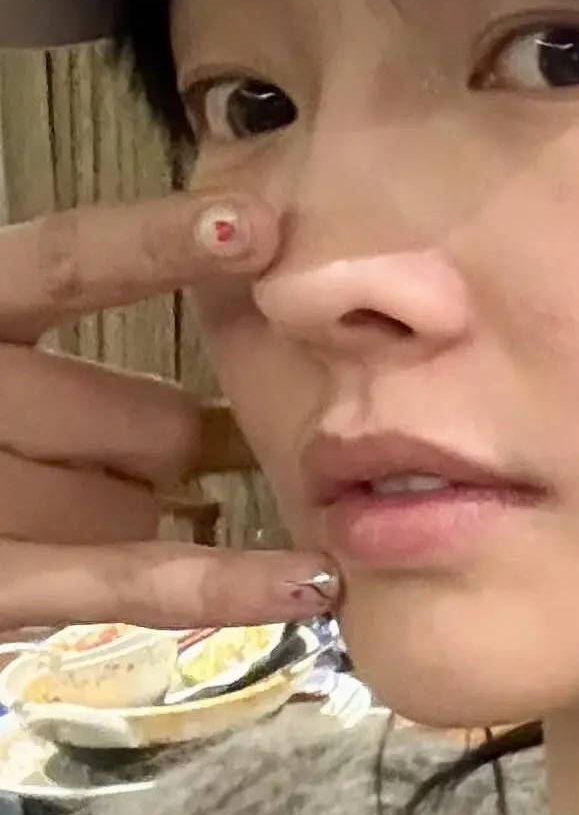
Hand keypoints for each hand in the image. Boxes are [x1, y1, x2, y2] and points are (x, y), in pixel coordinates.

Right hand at [0, 192, 335, 634]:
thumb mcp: (1, 356)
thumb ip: (82, 338)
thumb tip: (248, 318)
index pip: (62, 260)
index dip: (155, 243)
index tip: (257, 229)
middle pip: (139, 419)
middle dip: (170, 442)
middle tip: (161, 454)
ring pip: (133, 502)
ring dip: (140, 513)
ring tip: (87, 508)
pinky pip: (121, 580)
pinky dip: (219, 586)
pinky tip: (310, 584)